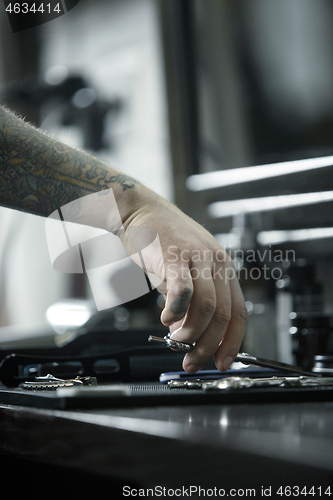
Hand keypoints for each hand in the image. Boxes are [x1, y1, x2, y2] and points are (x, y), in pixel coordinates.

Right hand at [120, 188, 247, 372]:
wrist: (140, 212)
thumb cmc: (162, 243)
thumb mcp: (185, 274)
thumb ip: (190, 304)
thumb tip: (189, 335)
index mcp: (224, 268)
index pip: (238, 312)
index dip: (232, 342)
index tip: (222, 362)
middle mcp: (216, 262)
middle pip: (223, 314)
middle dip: (209, 345)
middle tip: (192, 361)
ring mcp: (197, 257)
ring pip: (207, 306)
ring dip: (192, 333)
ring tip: (176, 341)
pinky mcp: (174, 255)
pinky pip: (183, 290)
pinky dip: (176, 311)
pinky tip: (166, 319)